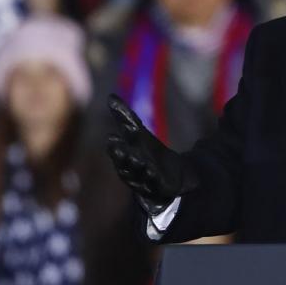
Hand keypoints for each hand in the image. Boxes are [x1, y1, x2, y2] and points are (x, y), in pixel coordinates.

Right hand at [105, 94, 199, 209]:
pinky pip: (153, 185)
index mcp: (125, 157)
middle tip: (120, 149)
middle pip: (125, 164)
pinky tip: (152, 173)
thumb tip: (111, 97)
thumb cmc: (150, 152)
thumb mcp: (138, 133)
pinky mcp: (159, 187)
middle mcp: (131, 171)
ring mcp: (144, 181)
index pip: (117, 151)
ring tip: (138, 159)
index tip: (113, 138)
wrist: (174, 174)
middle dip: (122, 157)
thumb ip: (125, 118)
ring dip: (137, 168)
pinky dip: (151, 179)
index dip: (115, 146)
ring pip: (138, 175)